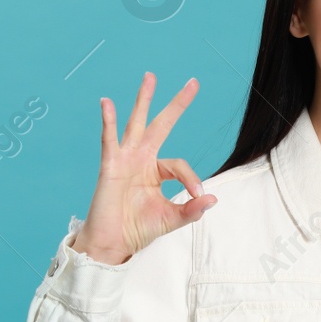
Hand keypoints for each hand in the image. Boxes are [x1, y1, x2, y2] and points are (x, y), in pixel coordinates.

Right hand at [71, 72, 216, 264]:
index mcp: (156, 171)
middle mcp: (141, 159)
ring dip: (143, 100)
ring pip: (137, 123)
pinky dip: (108, 121)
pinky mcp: (110, 166)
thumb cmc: (137, 230)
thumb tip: (213, 198)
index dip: (191, 178)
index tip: (197, 195)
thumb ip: (191, 210)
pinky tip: (107, 103)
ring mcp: (125, 160)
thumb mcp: (171, 219)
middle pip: (161, 125)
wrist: (112, 244)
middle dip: (176, 105)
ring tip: (150, 77)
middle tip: (193, 83)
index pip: (179, 165)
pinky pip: (109, 140)